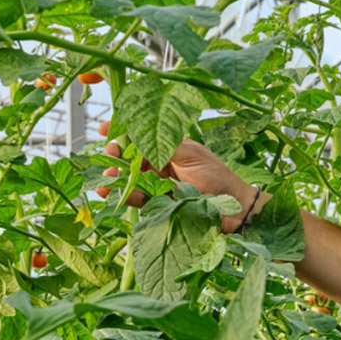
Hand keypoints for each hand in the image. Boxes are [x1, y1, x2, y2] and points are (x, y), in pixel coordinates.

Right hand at [102, 139, 260, 230]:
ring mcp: (161, 185)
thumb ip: (165, 145)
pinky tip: (114, 194)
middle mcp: (163, 165)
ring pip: (132, 179)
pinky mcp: (161, 205)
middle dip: (116, 156)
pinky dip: (125, 196)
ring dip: (117, 178)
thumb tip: (140, 137)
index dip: (124, 132)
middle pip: (132, 158)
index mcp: (172, 148)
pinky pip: (139, 199)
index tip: (105, 128)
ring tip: (106, 180)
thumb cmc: (219, 179)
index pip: (143, 135)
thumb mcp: (191, 155)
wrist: (235, 211)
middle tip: (108, 156)